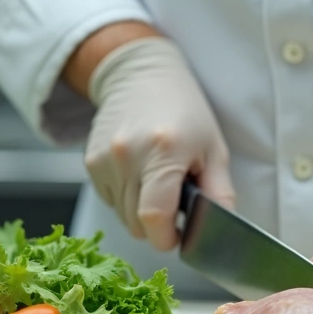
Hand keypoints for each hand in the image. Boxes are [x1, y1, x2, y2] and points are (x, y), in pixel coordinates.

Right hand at [82, 36, 234, 250]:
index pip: (154, 218)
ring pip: (122, 216)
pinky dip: (126, 198)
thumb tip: (221, 229)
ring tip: (158, 183)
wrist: (141, 75)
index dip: (168, 238)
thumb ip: (220, 193)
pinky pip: (110, 200)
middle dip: (158, 226)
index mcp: (164, 151)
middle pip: (137, 224)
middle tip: (175, 205)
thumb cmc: (185, 111)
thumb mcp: (215, 149)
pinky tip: (140, 175)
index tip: (180, 236)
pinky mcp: (90, 162)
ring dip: (141, 213)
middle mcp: (127, 156)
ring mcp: (104, 159)